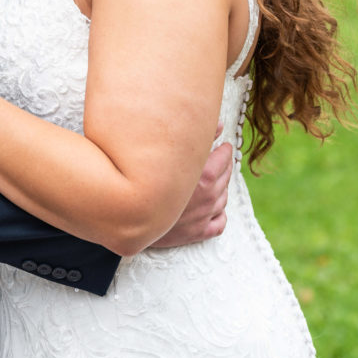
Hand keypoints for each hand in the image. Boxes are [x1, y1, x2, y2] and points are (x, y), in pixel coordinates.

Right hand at [149, 130, 232, 247]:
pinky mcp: (199, 232)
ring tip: (210, 180)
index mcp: (206, 176)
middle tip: (215, 159)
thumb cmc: (148, 177)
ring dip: (221, 188)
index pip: (225, 157)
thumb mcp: (172, 152)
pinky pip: (220, 223)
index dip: (223, 149)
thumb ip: (199, 136)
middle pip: (226, 176)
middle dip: (223, 166)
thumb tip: (220, 125)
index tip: (220, 146)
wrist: (130, 212)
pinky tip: (211, 206)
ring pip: (224, 198)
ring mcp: (205, 216)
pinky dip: (218, 213)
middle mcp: (209, 196)